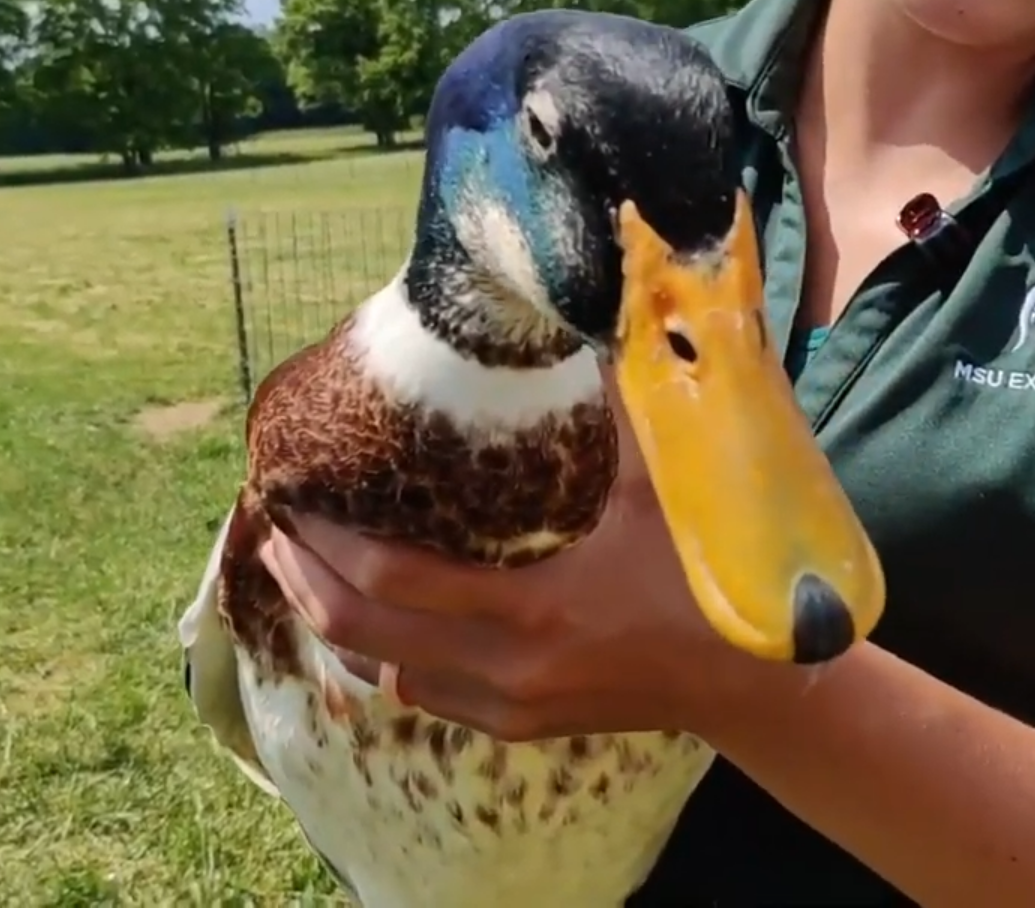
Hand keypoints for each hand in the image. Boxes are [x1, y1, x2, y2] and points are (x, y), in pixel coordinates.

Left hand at [259, 366, 770, 742]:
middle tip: (275, 530)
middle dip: (305, 581)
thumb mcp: (669, 485)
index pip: (394, 582)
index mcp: (534, 609)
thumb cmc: (717, 583)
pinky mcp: (523, 724)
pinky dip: (389, 654)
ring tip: (314, 566)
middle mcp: (507, 669)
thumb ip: (626, 399)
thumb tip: (594, 309)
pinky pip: (426, 693)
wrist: (758, 686)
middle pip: (362, 635)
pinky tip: (386, 619)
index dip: (331, 542)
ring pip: (385, 670)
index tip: (295, 498)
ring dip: (340, 620)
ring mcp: (510, 706)